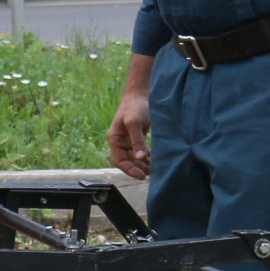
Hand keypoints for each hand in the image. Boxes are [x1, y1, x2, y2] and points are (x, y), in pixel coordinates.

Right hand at [105, 54, 155, 179]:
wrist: (140, 96)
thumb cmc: (134, 107)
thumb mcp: (134, 123)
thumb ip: (137, 140)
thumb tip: (140, 158)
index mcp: (115, 139)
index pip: (119, 160)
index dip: (129, 169)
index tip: (141, 175)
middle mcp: (120, 142)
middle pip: (127, 161)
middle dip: (137, 168)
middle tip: (150, 174)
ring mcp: (129, 141)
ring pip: (135, 158)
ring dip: (143, 165)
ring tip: (153, 170)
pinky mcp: (138, 139)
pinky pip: (141, 152)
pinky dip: (147, 158)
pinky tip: (154, 162)